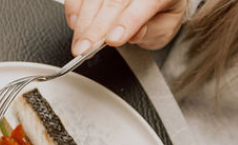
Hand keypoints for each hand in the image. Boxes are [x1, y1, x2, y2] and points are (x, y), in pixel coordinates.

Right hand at [65, 0, 186, 53]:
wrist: (153, 1)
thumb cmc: (158, 13)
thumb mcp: (163, 28)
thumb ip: (150, 31)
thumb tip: (133, 35)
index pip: (146, 3)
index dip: (128, 22)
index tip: (113, 40)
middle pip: (115, 2)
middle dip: (96, 27)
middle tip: (86, 48)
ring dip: (84, 24)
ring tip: (80, 45)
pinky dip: (74, 10)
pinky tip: (76, 25)